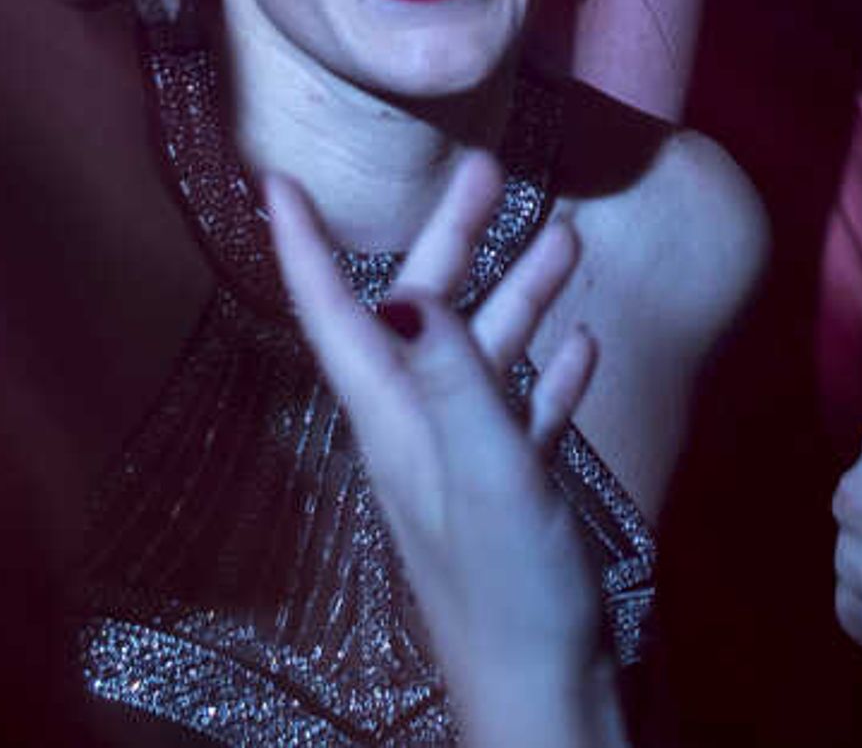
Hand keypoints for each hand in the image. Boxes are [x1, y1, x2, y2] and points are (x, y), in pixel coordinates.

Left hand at [262, 157, 623, 747]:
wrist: (547, 701)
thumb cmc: (511, 596)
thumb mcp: (487, 476)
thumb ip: (454, 380)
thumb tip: (408, 291)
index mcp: (394, 424)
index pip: (335, 314)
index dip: (303, 246)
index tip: (278, 179)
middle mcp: (420, 435)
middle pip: (419, 314)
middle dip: (450, 241)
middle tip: (490, 167)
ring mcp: (467, 469)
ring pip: (482, 357)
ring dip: (518, 296)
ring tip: (567, 238)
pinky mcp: (513, 500)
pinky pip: (526, 415)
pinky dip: (550, 373)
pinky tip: (583, 345)